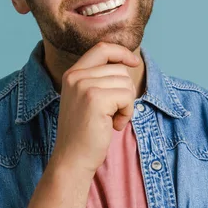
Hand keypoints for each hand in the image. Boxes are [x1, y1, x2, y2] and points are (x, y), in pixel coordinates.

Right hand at [50, 42, 140, 175]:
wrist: (72, 159)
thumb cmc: (84, 132)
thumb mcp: (85, 98)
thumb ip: (99, 79)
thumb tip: (127, 63)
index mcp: (72, 73)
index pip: (102, 48)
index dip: (122, 52)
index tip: (135, 63)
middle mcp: (76, 76)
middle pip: (119, 69)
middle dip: (124, 91)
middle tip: (113, 112)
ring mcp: (84, 86)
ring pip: (126, 83)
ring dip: (126, 104)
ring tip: (111, 119)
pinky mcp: (95, 99)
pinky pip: (127, 96)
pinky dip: (127, 113)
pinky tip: (113, 125)